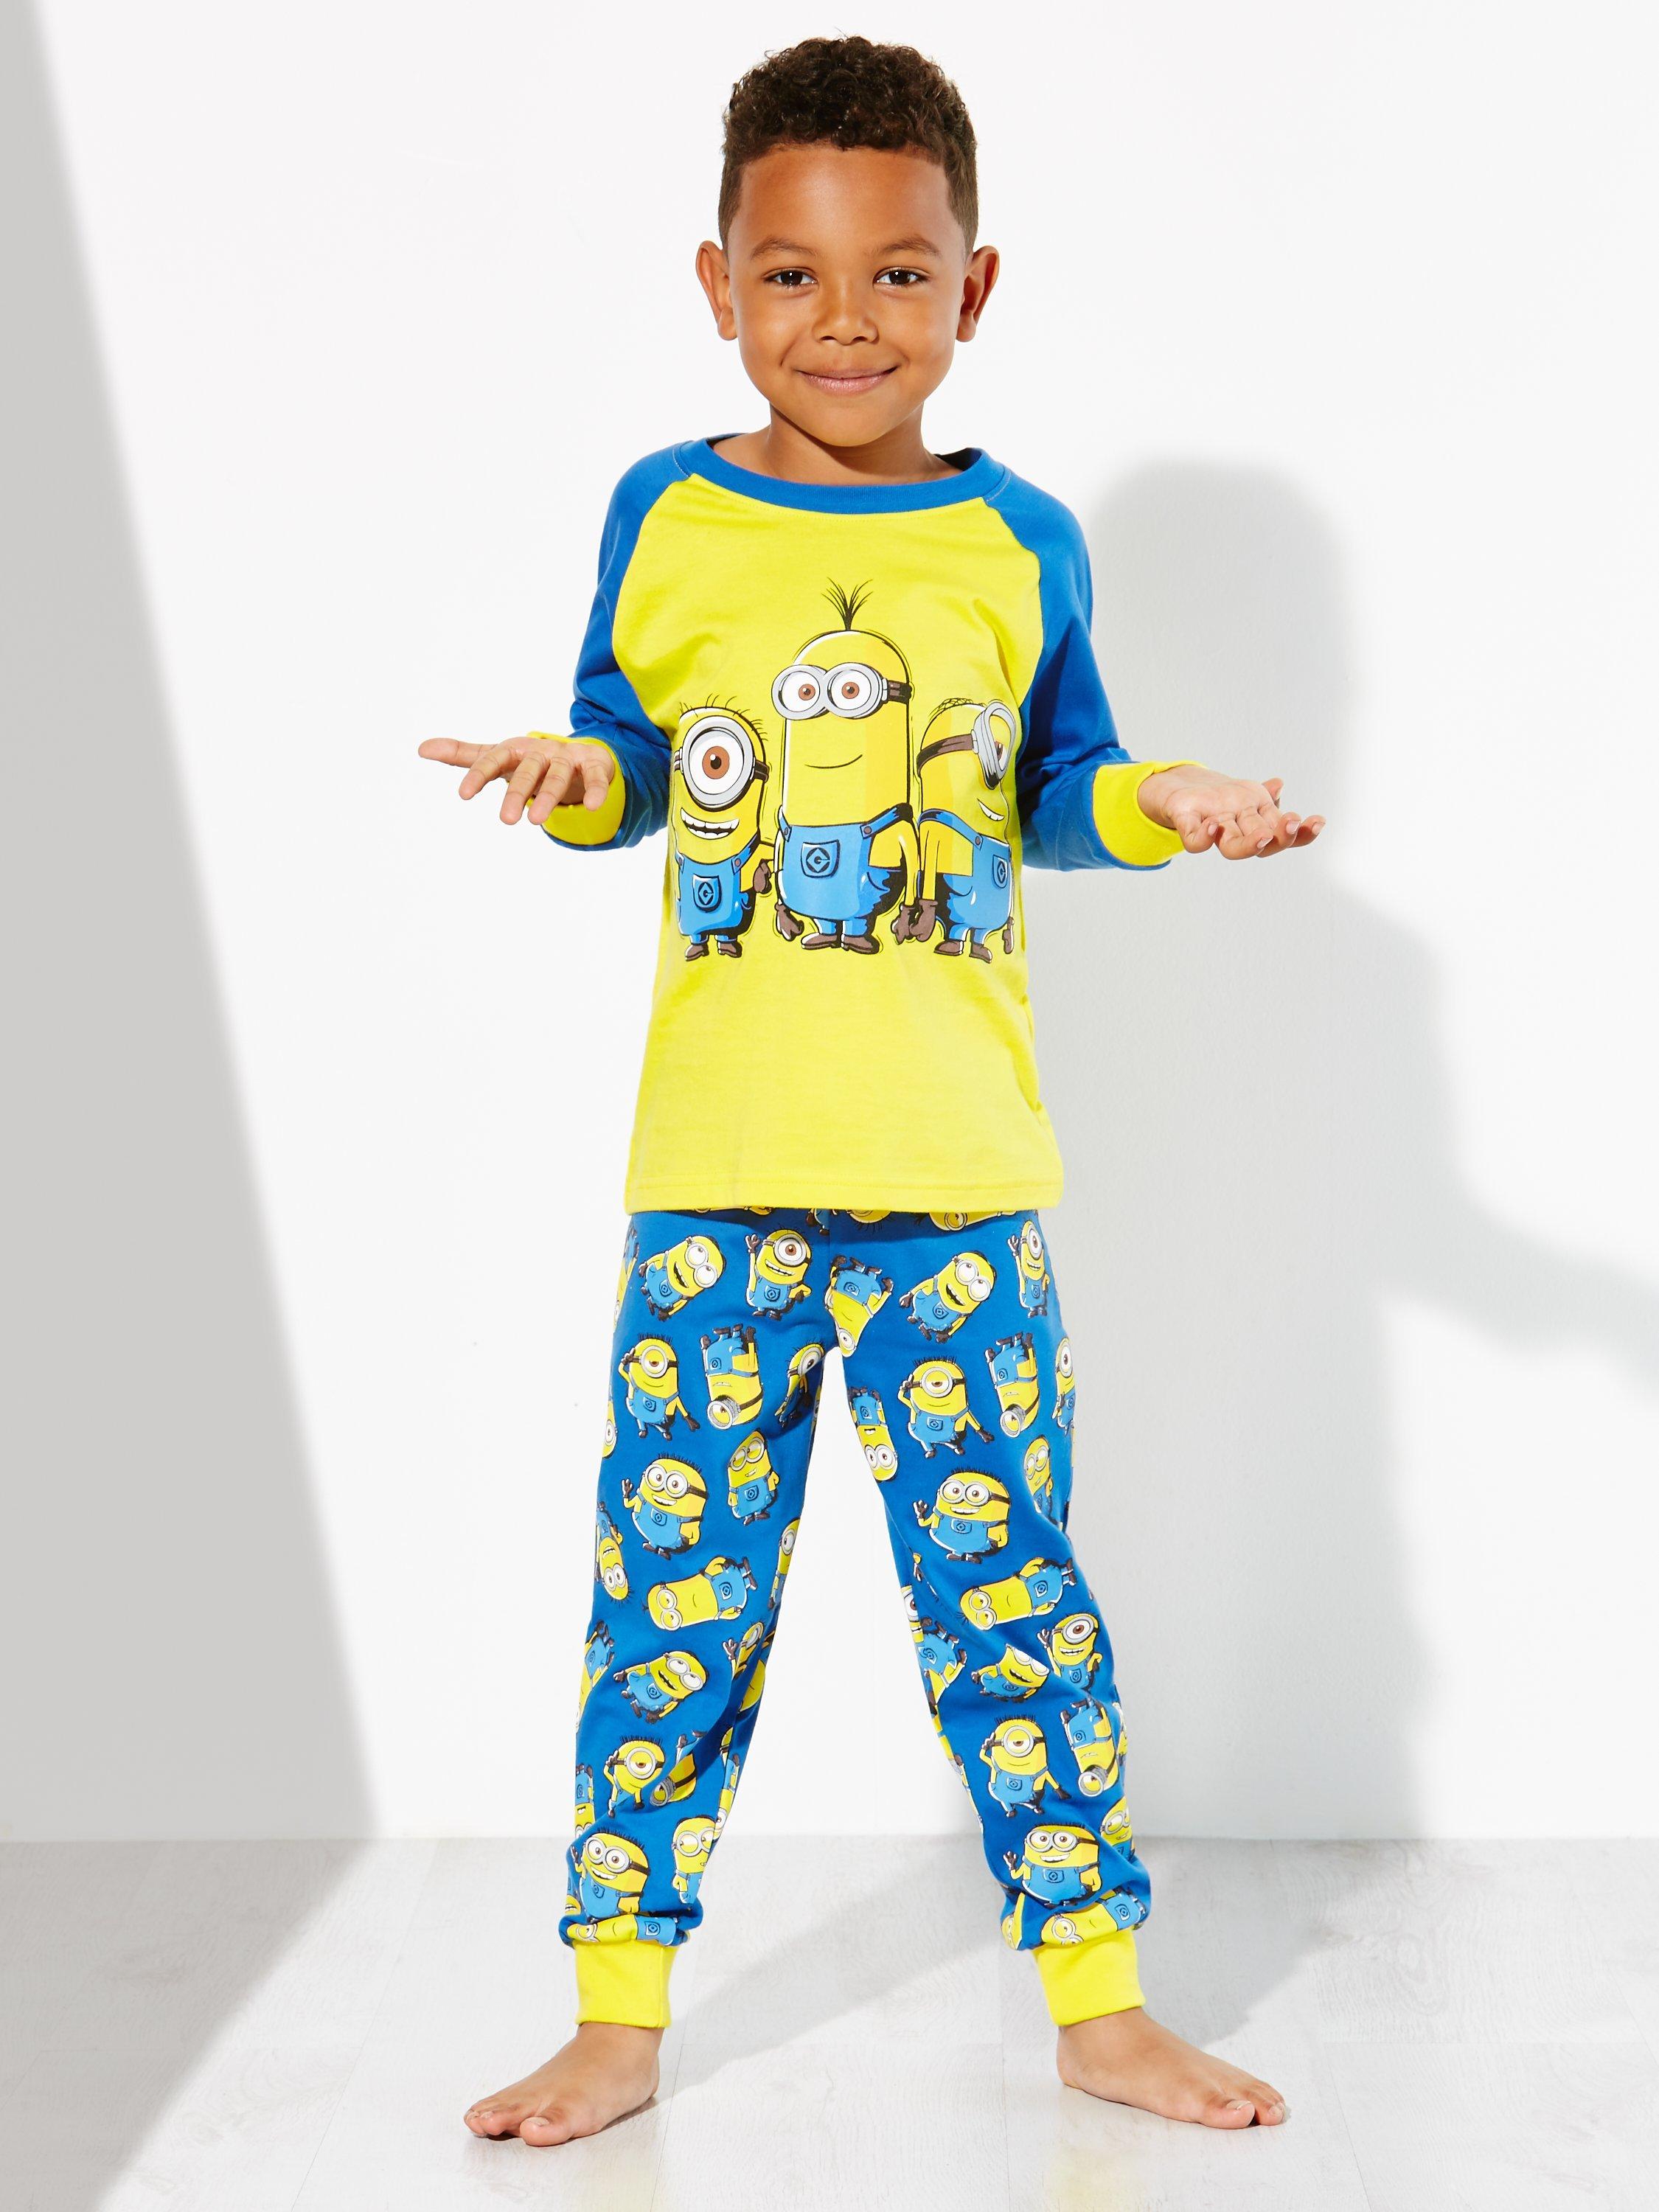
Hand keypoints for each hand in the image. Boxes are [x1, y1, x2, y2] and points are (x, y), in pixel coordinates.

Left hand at [416, 732, 615, 825]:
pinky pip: (595, 776)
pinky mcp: (594, 764)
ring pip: (557, 775)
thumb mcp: (497, 757)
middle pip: (527, 770)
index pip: (493, 760)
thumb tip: (421, 748)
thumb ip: (463, 756)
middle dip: (517, 793)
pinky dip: (595, 789)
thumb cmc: (529, 760)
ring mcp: (568, 757)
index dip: (479, 775)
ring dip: (548, 796)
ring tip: (537, 822)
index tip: (464, 795)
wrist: (575, 753)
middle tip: (506, 821)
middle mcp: (540, 751)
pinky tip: (592, 806)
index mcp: (514, 750)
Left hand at [1136, 766, 1324, 858]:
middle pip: (1263, 842)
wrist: (1179, 790)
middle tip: (1293, 823)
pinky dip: (1203, 837)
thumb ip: (1266, 796)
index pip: (1284, 834)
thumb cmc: (1221, 800)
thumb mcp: (1248, 794)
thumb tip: (1278, 785)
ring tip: (1262, 836)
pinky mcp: (1186, 821)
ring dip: (1249, 843)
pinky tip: (1213, 826)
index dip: (1303, 833)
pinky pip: (1194, 839)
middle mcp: (1237, 830)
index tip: (1319, 821)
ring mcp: (1213, 828)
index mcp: (1257, 823)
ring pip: (1232, 847)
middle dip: (1280, 836)